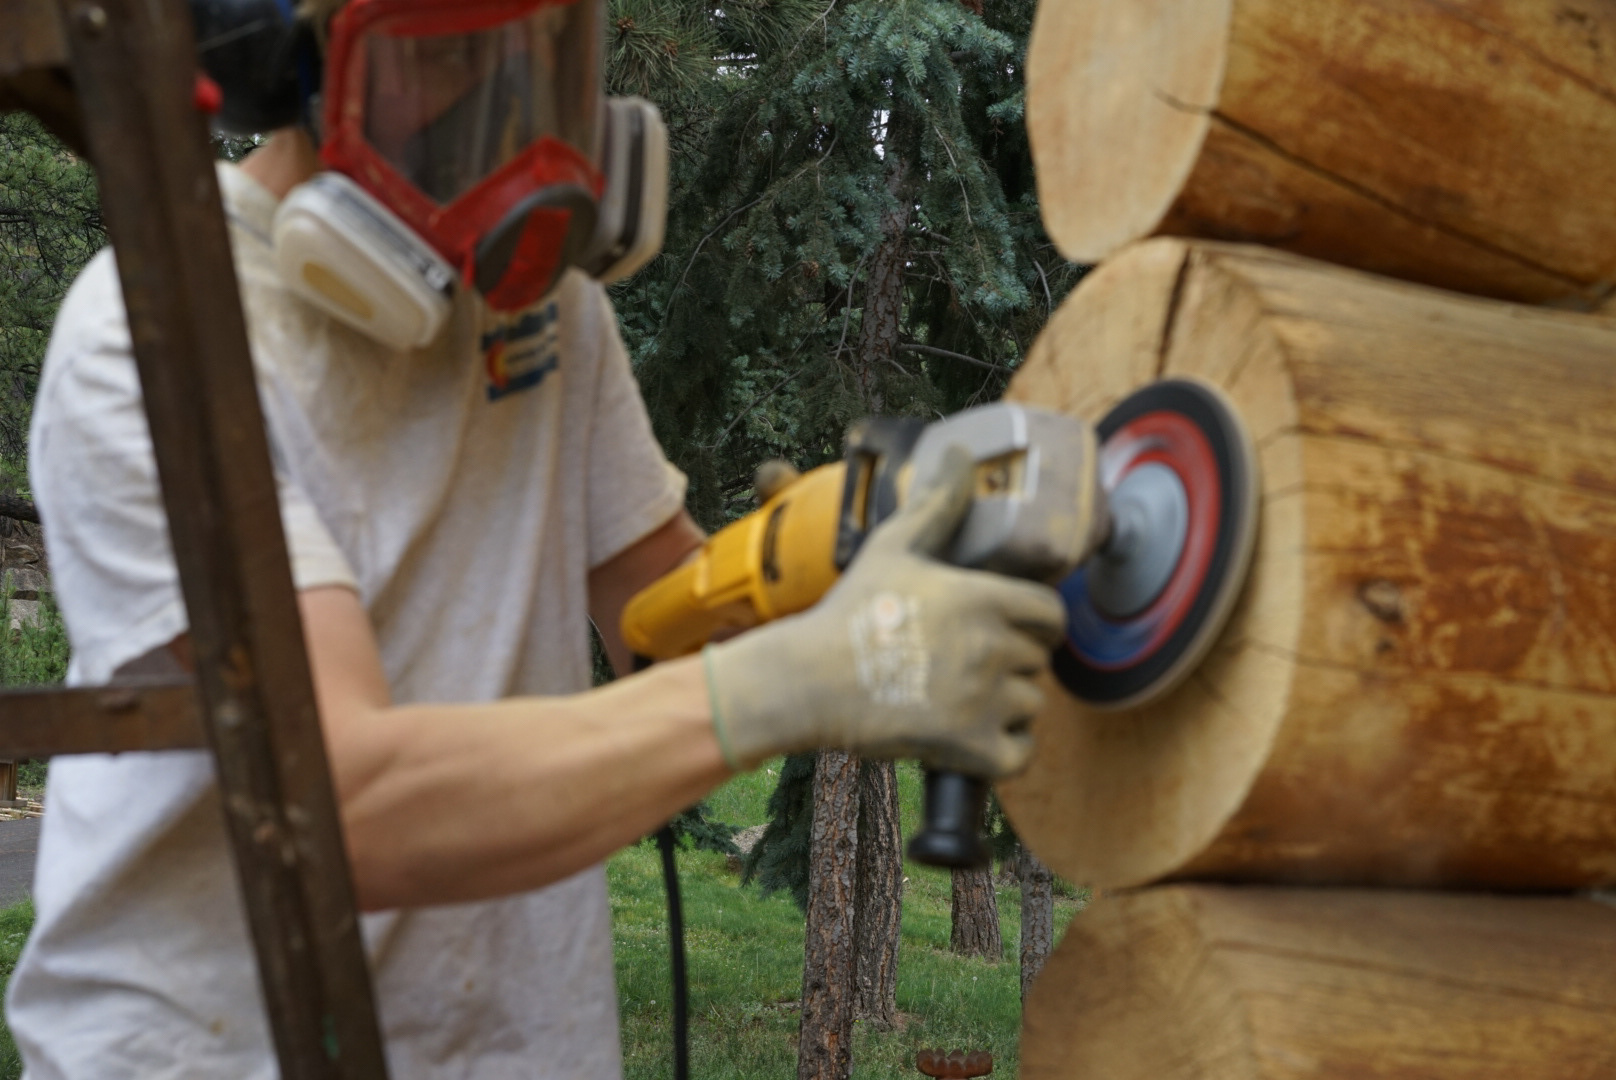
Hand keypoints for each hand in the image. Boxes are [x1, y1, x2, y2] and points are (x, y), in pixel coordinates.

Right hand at [702, 446, 1066, 776]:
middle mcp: (992, 648)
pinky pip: (1019, 753)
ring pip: (1030, 705)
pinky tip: (972, 734)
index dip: (1035, 621)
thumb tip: (961, 453)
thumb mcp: (894, 548)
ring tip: (962, 696)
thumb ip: (937, 504)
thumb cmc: (851, 613)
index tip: (1010, 626)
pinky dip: (1003, 749)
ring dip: (1005, 705)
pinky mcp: (971, 750)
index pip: (1051, 614)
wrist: (808, 682)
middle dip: (1011, 661)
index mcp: (983, 599)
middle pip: (1038, 660)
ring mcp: (984, 701)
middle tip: (969, 661)